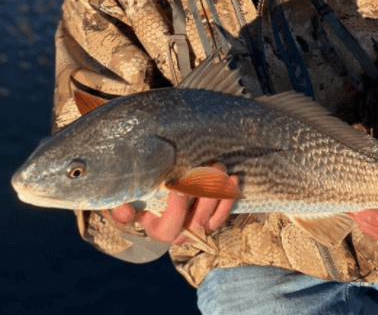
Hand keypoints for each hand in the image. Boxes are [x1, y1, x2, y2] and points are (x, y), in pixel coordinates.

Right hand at [108, 165, 238, 244]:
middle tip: (209, 168)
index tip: (179, 187)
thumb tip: (126, 211)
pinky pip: (222, 213)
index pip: (169, 227)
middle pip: (197, 221)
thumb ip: (120, 208)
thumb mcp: (121, 202)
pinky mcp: (210, 219)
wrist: (148, 198)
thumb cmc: (135, 197)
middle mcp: (180, 234)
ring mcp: (197, 228)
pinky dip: (228, 197)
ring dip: (219, 192)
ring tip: (219, 167)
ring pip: (212, 216)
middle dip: (205, 194)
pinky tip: (232, 179)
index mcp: (158, 229)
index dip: (176, 209)